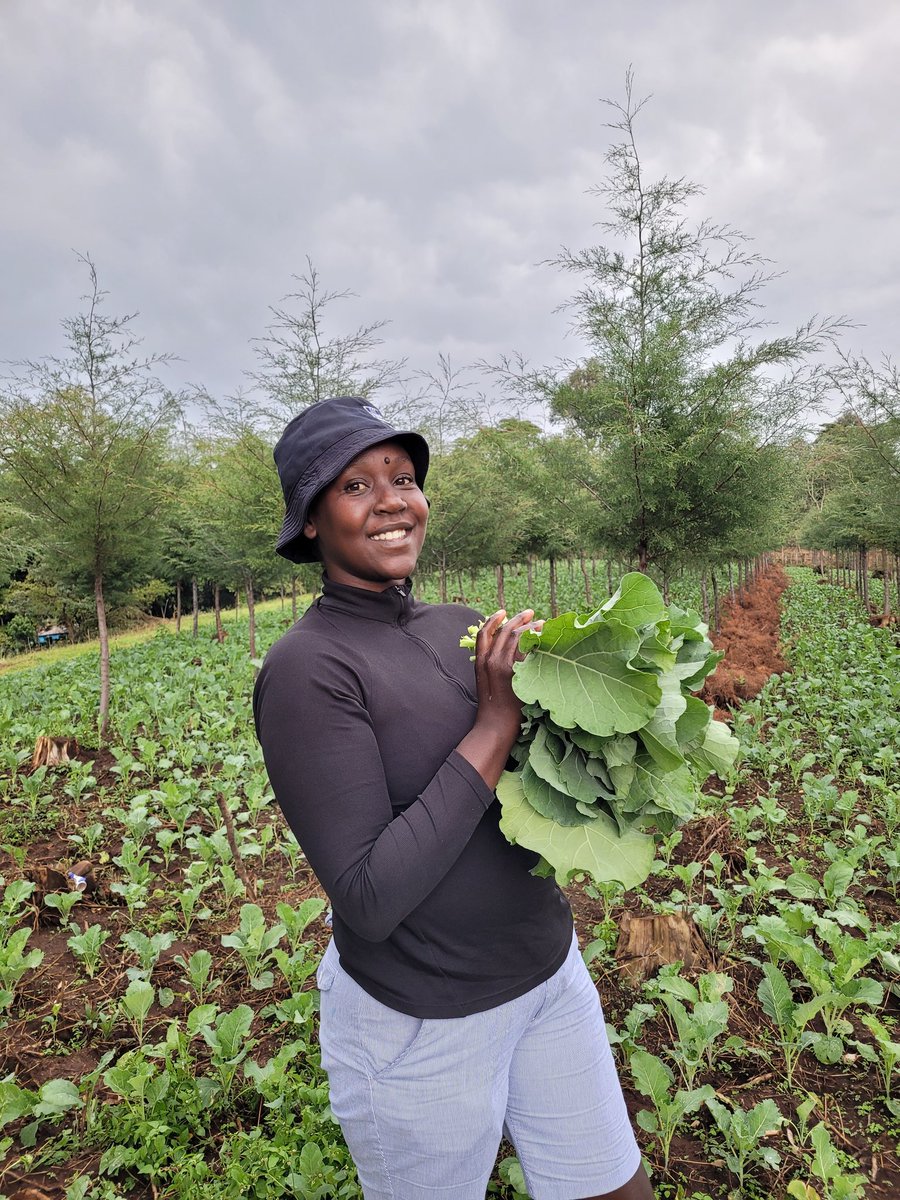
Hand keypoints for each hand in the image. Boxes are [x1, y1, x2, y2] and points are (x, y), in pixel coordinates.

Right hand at [473, 609, 542, 741]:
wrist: (495, 724)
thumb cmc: (491, 706)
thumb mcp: (483, 680)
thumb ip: (489, 663)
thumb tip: (503, 649)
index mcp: (480, 661)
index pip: (485, 632)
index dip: (494, 619)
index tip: (503, 612)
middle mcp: (491, 660)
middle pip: (505, 631)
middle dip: (518, 619)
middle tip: (530, 613)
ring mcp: (505, 666)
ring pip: (517, 637)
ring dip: (531, 628)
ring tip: (541, 624)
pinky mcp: (518, 674)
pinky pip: (528, 650)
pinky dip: (537, 641)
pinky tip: (544, 638)